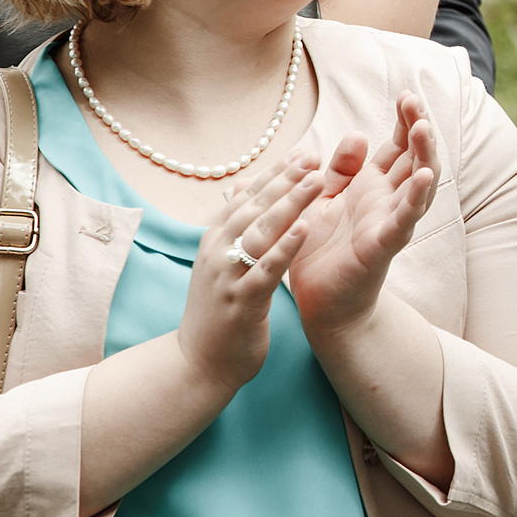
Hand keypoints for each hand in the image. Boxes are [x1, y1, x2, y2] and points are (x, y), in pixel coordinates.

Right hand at [180, 149, 321, 393]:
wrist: (198, 364)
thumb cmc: (220, 311)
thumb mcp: (222, 265)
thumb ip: (236, 231)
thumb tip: (247, 192)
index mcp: (214, 240)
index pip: (247, 197)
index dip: (275, 173)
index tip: (302, 151)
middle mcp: (216, 252)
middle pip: (255, 207)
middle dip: (286, 179)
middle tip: (315, 156)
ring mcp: (226, 277)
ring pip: (261, 232)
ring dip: (291, 203)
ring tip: (318, 181)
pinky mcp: (240, 302)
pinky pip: (266, 269)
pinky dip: (286, 246)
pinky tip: (306, 227)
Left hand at [287, 92, 438, 340]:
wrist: (319, 303)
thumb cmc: (321, 252)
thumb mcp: (323, 199)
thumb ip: (338, 169)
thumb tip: (357, 133)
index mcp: (373, 187)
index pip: (398, 146)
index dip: (405, 120)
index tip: (406, 93)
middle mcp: (389, 201)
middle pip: (415, 156)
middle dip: (418, 127)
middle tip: (414, 100)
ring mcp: (391, 221)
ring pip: (419, 183)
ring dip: (424, 155)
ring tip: (423, 127)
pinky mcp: (384, 245)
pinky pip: (405, 218)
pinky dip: (417, 197)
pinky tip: (425, 176)